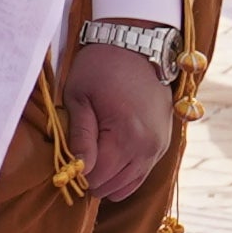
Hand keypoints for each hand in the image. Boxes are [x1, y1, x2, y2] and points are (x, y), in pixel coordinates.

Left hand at [62, 39, 176, 199]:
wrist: (137, 46)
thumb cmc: (101, 67)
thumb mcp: (79, 97)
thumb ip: (80, 136)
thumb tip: (77, 170)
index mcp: (126, 136)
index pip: (96, 178)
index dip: (77, 173)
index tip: (67, 158)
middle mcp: (148, 148)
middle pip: (111, 186)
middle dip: (91, 177)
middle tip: (78, 154)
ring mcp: (159, 147)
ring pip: (127, 186)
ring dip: (108, 178)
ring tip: (93, 155)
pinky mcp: (163, 144)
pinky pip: (141, 175)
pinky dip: (123, 173)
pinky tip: (110, 156)